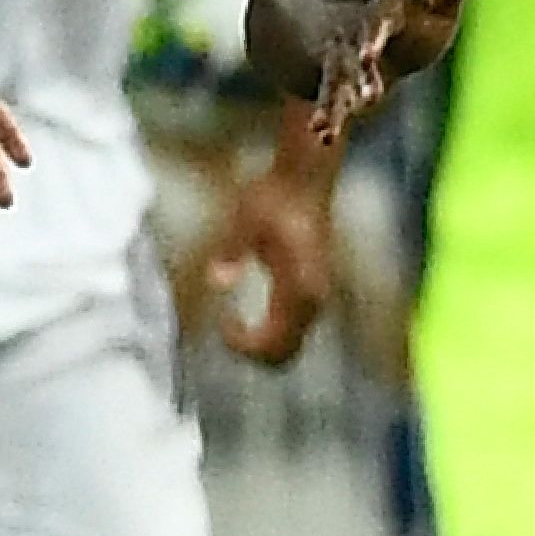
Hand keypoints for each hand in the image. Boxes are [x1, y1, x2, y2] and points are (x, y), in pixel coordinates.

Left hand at [179, 147, 337, 365]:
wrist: (306, 179)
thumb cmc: (275, 195)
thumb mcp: (245, 218)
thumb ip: (232, 251)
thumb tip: (217, 282)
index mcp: (299, 286)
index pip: (272, 341)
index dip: (242, 344)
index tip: (222, 321)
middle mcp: (313, 299)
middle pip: (284, 356)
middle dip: (251, 354)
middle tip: (226, 329)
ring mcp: (317, 298)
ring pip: (291, 348)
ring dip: (261, 347)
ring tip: (235, 324)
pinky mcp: (314, 294)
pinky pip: (294, 333)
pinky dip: (271, 336)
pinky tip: (250, 315)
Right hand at [306, 0, 487, 141]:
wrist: (347, 33)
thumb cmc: (403, 25)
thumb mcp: (430, 6)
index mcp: (379, 21)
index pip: (376, 27)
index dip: (373, 38)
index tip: (368, 54)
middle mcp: (353, 43)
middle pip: (353, 61)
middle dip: (359, 78)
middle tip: (368, 98)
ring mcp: (338, 68)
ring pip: (334, 86)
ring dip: (334, 105)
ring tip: (327, 127)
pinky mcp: (334, 90)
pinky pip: (330, 105)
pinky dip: (327, 118)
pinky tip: (321, 134)